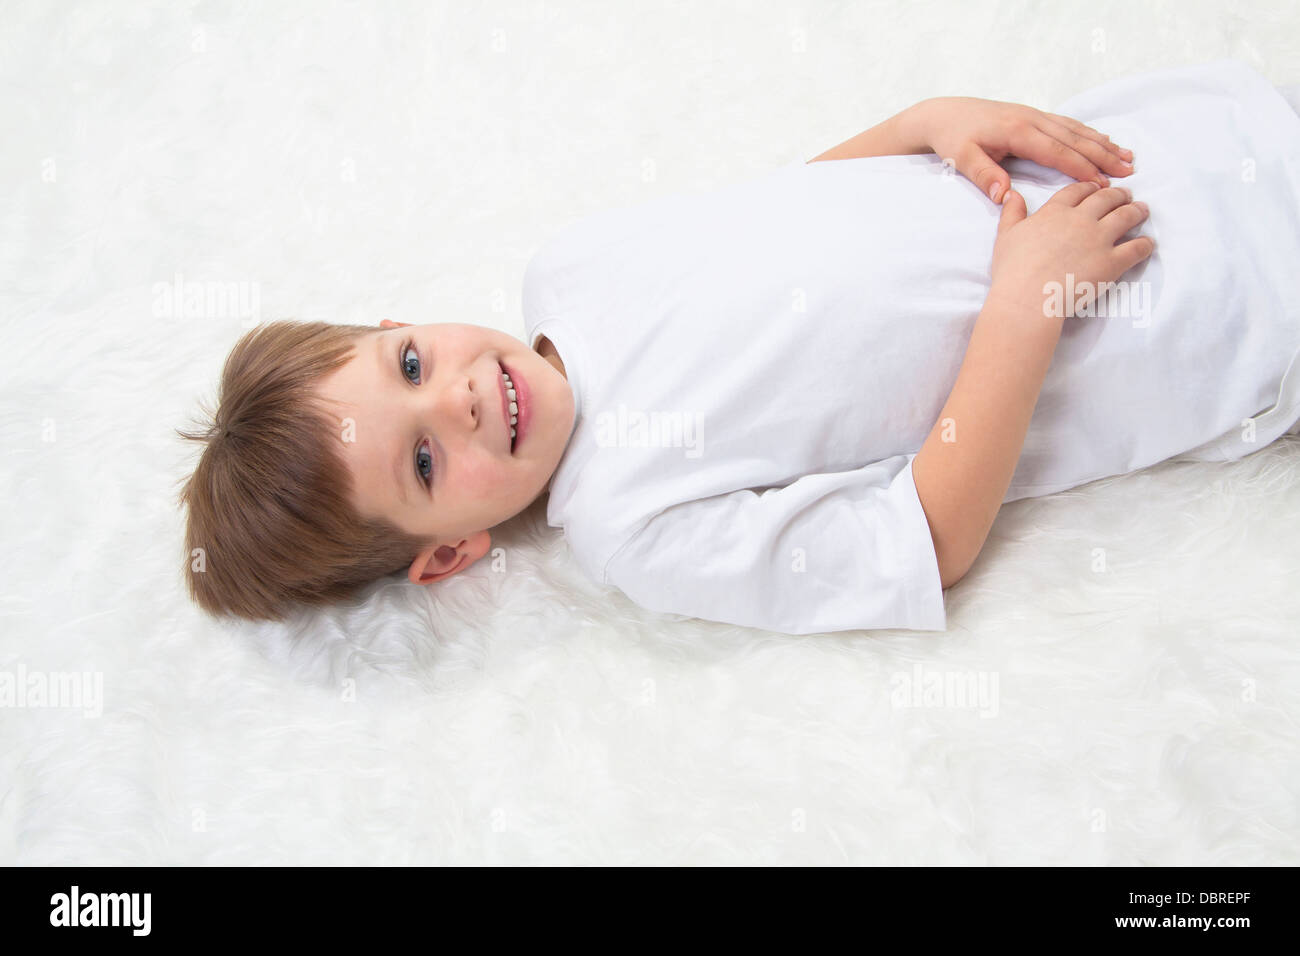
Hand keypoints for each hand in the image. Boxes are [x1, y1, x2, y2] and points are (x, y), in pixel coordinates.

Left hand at [902, 97, 1134, 203]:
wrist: (944, 114)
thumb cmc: (953, 139)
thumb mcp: (962, 159)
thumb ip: (984, 175)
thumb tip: (1004, 195)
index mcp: (1018, 132)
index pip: (1058, 153)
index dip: (1082, 169)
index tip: (1103, 185)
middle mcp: (1032, 120)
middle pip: (1075, 140)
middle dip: (1103, 157)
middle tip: (1129, 173)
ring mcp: (1035, 116)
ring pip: (1076, 130)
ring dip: (1103, 144)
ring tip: (1128, 157)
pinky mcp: (1034, 116)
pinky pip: (1068, 125)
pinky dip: (1089, 134)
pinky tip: (1104, 142)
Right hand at [987, 182, 1152, 318]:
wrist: (1028, 297)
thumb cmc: (1013, 269)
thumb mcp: (1005, 235)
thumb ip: (1012, 212)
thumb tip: (1011, 194)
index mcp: (1055, 212)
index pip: (1077, 191)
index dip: (1089, 187)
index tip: (1096, 187)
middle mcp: (1081, 219)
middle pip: (1106, 198)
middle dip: (1118, 194)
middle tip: (1126, 195)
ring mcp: (1099, 239)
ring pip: (1126, 216)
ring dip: (1137, 211)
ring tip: (1143, 210)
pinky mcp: (1113, 262)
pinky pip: (1136, 248)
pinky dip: (1145, 245)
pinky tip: (1148, 244)